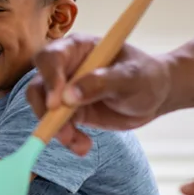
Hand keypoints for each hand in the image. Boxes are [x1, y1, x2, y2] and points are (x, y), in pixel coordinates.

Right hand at [27, 33, 171, 155]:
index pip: (50, 58)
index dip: (49, 79)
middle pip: (38, 86)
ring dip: (56, 130)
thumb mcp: (130, 77)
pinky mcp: (70, 111)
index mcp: (78, 48)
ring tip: (79, 144)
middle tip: (62, 131)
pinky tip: (83, 146)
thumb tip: (68, 96)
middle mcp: (66, 67)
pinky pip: (58, 126)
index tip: (57, 103)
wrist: (155, 95)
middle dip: (45, 111)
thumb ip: (101, 83)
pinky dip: (67, 139)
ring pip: (44, 110)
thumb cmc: (145, 76)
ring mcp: (66, 90)